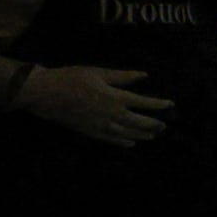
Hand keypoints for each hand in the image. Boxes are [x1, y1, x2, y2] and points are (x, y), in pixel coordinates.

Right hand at [15, 63, 173, 147]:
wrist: (45, 93)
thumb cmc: (72, 78)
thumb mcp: (99, 72)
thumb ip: (123, 76)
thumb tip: (144, 75)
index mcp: (115, 98)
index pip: (143, 102)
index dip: (158, 104)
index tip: (171, 105)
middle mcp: (111, 114)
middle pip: (138, 122)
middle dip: (153, 124)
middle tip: (165, 126)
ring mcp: (100, 125)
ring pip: (126, 133)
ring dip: (142, 134)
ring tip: (153, 136)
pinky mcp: (89, 131)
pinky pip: (110, 139)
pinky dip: (122, 142)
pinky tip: (131, 143)